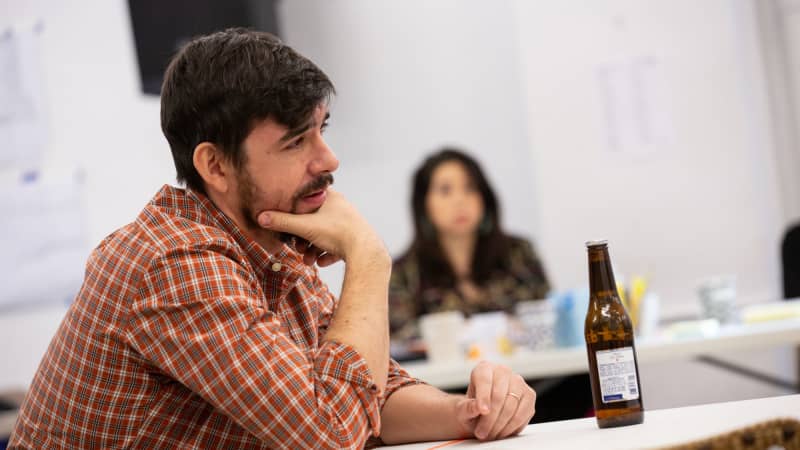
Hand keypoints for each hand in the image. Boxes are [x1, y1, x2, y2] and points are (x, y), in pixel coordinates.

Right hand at [257, 189, 386, 265]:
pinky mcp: (356, 240)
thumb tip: (261, 217)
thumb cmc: (336, 233)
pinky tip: (322, 263)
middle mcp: (342, 208)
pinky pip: (336, 246)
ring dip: (314, 250)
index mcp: (331, 197)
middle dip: (304, 239)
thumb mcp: (304, 226)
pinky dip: (327, 255)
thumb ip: (282, 222)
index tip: (291, 228)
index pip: (308, 201)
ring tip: (309, 261)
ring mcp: (350, 224)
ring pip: (325, 236)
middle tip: (299, 249)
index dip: (296, 214)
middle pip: (315, 222)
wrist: (365, 252)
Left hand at [455, 361, 535, 440]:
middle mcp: (503, 371)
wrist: (484, 413)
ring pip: (512, 406)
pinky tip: (502, 432)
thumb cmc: (473, 409)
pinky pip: (523, 413)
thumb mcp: (463, 410)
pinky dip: (512, 427)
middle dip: (490, 418)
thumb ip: (467, 408)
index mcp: (484, 368)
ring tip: (490, 434)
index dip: (484, 397)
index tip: (482, 411)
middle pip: (499, 395)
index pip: (484, 380)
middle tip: (482, 433)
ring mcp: (518, 382)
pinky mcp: (529, 395)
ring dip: (500, 425)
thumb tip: (476, 407)